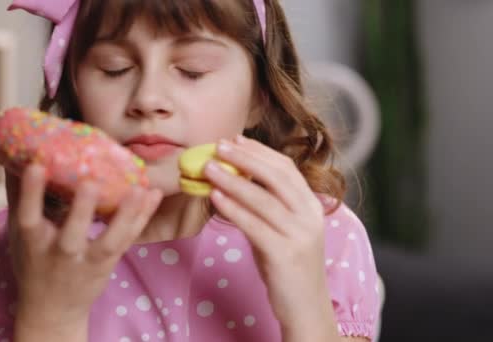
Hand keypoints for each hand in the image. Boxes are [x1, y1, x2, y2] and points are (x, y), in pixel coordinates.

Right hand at [5, 165, 161, 338]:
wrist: (52, 309)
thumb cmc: (33, 262)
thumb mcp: (19, 233)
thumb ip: (17, 196)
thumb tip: (11, 156)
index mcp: (33, 241)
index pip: (28, 216)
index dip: (30, 192)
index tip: (36, 166)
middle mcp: (60, 253)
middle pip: (71, 234)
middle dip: (81, 210)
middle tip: (90, 183)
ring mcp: (87, 260)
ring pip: (108, 241)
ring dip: (125, 215)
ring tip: (139, 189)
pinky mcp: (108, 262)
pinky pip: (128, 239)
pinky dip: (142, 217)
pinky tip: (153, 194)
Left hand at [204, 135, 337, 339]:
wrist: (305, 307)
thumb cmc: (288, 265)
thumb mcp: (281, 228)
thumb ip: (264, 205)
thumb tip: (231, 180)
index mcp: (311, 206)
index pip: (286, 168)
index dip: (259, 152)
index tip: (235, 140)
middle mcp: (310, 216)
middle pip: (277, 177)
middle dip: (246, 158)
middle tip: (219, 145)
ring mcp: (300, 235)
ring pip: (263, 199)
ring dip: (232, 180)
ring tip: (208, 168)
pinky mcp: (285, 254)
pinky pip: (254, 225)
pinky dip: (233, 208)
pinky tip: (215, 197)